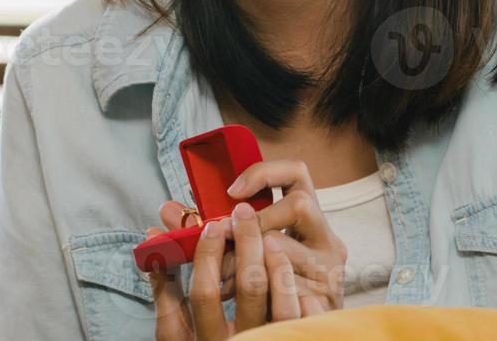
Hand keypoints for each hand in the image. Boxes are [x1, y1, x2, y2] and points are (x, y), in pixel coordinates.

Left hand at [148, 160, 346, 337]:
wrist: (294, 335)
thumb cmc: (264, 284)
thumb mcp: (242, 251)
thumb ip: (206, 229)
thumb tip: (166, 210)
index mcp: (307, 221)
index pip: (297, 172)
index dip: (264, 173)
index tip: (230, 192)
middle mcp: (327, 242)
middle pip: (297, 205)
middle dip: (251, 223)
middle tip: (219, 241)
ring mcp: (330, 273)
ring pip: (287, 249)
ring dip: (243, 264)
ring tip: (217, 282)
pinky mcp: (326, 304)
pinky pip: (291, 291)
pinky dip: (256, 296)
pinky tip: (234, 303)